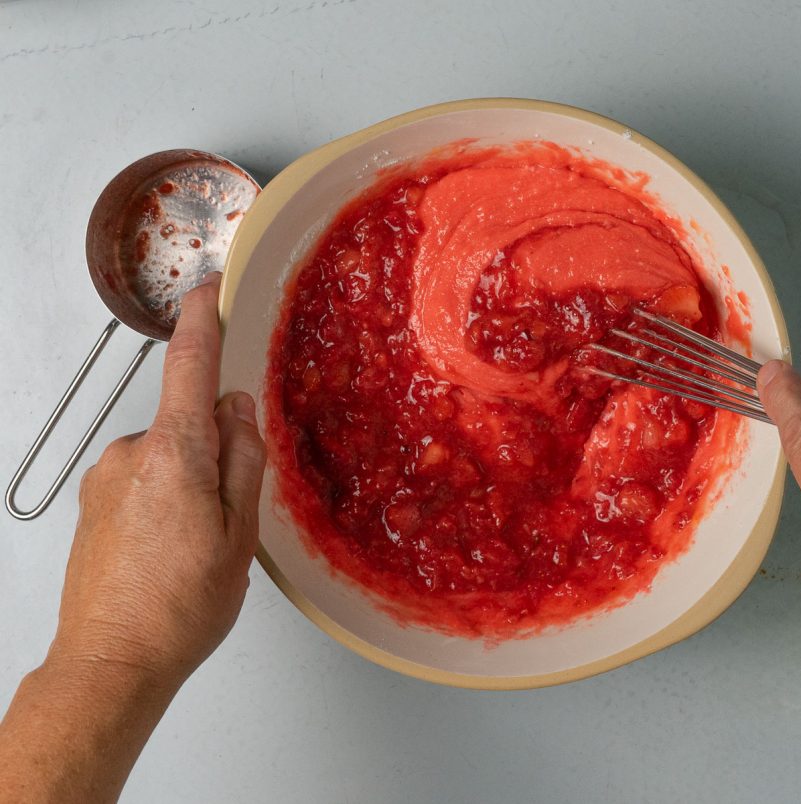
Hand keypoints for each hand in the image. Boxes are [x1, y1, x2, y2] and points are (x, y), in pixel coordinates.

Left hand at [0, 274, 265, 802]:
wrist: (109, 664)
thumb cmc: (180, 607)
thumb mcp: (239, 533)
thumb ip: (243, 459)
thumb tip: (237, 406)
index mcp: (175, 454)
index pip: (189, 365)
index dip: (202, 319)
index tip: (211, 286)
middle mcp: (130, 453)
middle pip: (188, 422)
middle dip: (215, 451)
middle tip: (229, 518)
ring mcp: (104, 477)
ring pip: (167, 457)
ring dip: (189, 483)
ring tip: (195, 547)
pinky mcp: (91, 501)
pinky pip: (142, 480)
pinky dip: (163, 500)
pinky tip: (168, 552)